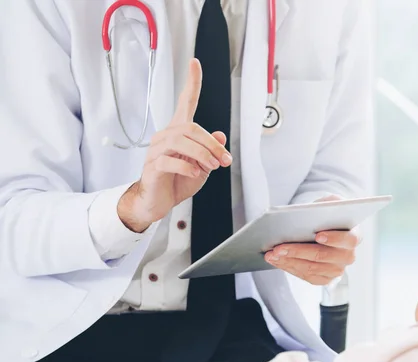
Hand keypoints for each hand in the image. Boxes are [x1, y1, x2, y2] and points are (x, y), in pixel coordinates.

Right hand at [118, 59, 232, 231]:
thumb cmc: (180, 181)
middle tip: (224, 160)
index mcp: (179, 132)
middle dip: (211, 144)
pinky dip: (187, 168)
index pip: (186, 102)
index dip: (191, 83)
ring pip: (180, 141)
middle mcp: (166, 136)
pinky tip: (195, 174)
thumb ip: (211, 151)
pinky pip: (170, 161)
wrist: (159, 201)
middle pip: (191, 128)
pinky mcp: (152, 166)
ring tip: (212, 167)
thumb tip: (220, 136)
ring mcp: (156, 150)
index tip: (195, 63)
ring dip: (202, 154)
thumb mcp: (203, 166)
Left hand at [264, 195, 361, 284]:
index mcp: (354, 236)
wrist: (326, 230)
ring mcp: (337, 270)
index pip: (348, 240)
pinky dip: (289, 267)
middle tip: (279, 247)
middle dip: (298, 251)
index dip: (334, 238)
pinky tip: (276, 260)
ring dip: (289, 261)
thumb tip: (316, 208)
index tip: (317, 235)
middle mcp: (348, 256)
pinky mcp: (325, 279)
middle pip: (322, 256)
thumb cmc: (328, 216)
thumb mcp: (331, 204)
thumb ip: (328, 203)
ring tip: (272, 254)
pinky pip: (305, 276)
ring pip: (311, 268)